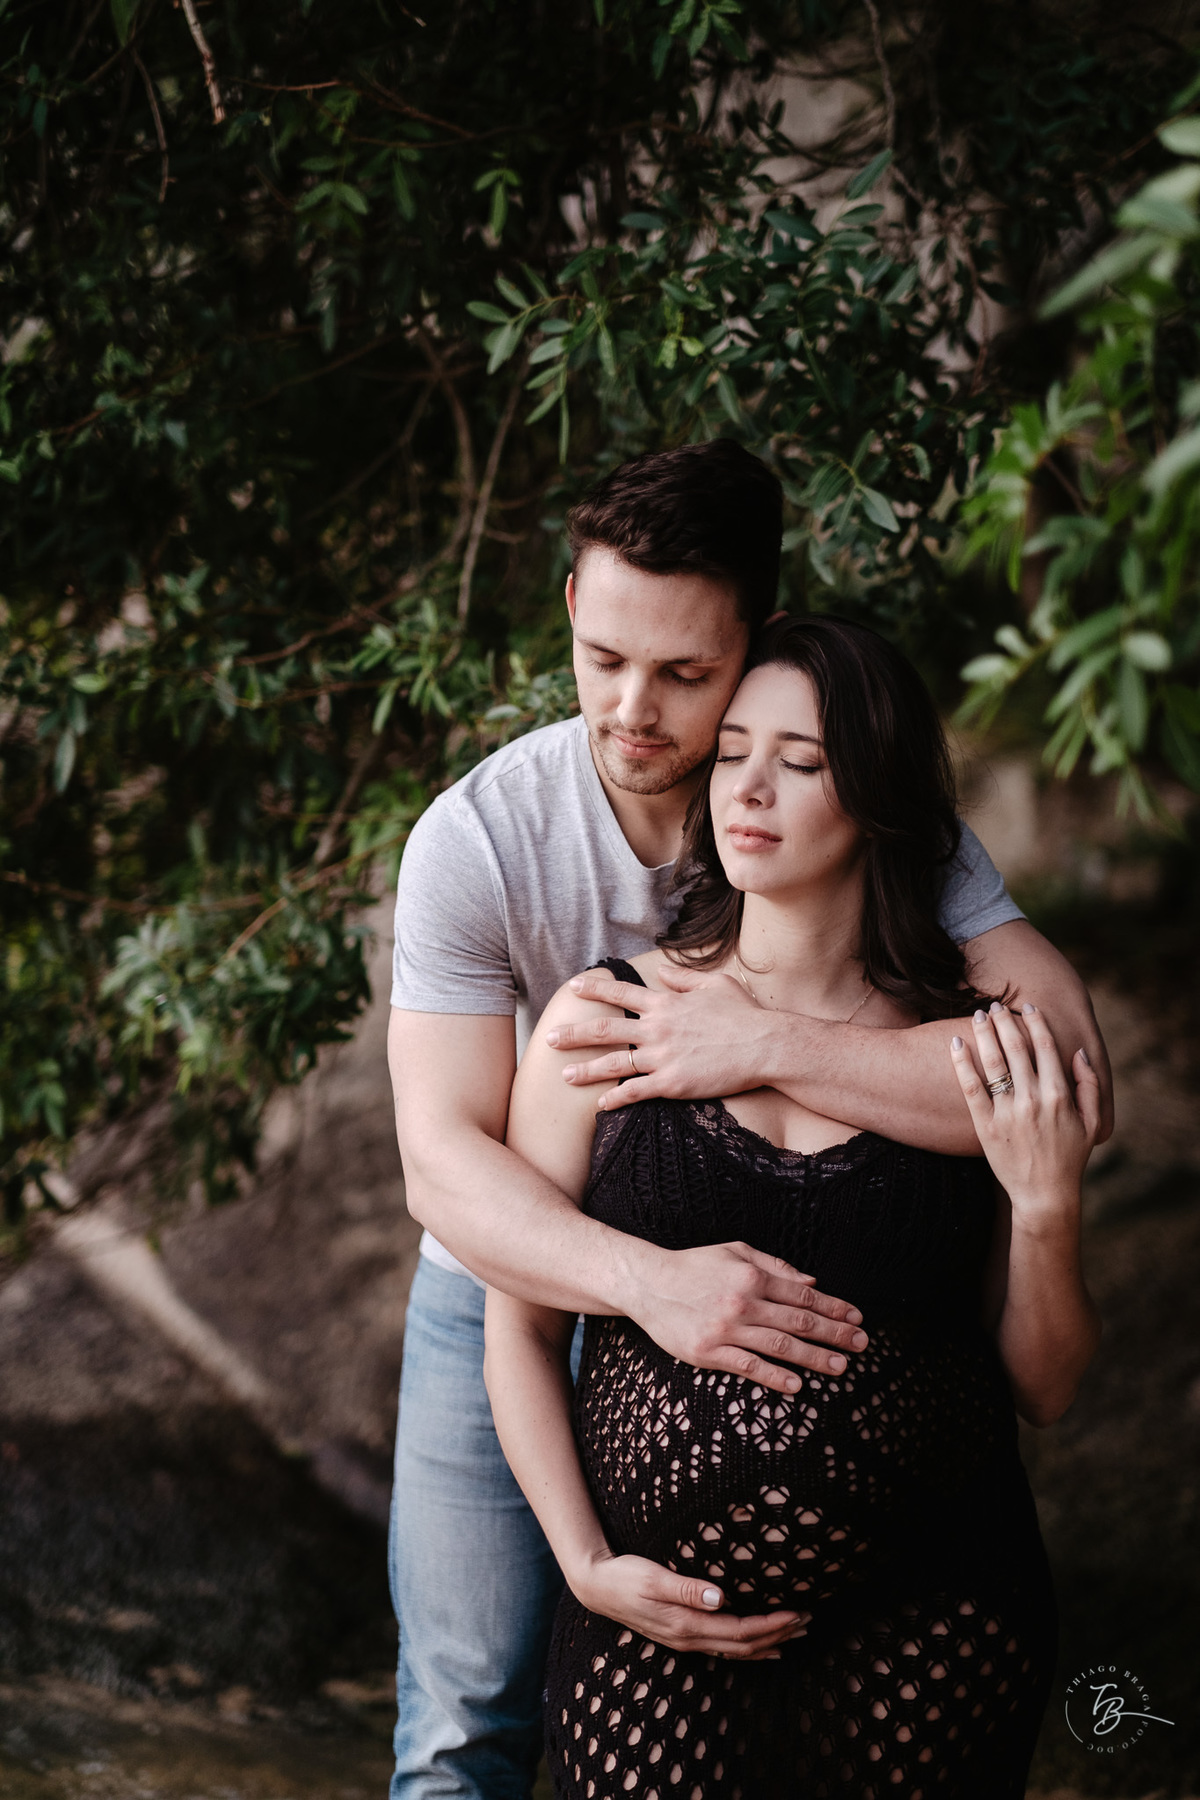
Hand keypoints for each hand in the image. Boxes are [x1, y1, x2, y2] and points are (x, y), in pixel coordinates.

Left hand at [548, 964, 778, 1109]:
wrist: (765, 1045)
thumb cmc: (745, 1015)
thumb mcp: (715, 984)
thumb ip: (684, 978)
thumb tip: (662, 971)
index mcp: (666, 1003)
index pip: (621, 992)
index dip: (594, 989)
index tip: (573, 987)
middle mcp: (657, 1028)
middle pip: (605, 1029)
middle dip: (573, 1034)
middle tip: (548, 1038)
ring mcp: (662, 1057)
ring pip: (613, 1064)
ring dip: (585, 1070)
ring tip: (563, 1075)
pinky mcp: (672, 1083)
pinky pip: (635, 1092)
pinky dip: (614, 1099)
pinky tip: (599, 1105)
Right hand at [573, 1549, 809, 1660]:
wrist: (596, 1586)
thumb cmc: (624, 1575)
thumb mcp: (653, 1576)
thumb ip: (687, 1587)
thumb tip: (721, 1597)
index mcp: (686, 1624)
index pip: (739, 1631)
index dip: (771, 1625)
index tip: (797, 1613)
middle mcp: (689, 1638)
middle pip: (743, 1645)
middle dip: (778, 1635)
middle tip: (808, 1621)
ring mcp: (685, 1640)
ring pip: (736, 1650)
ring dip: (768, 1643)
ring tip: (795, 1634)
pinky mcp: (681, 1634)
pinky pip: (723, 1648)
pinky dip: (747, 1648)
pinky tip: (761, 1648)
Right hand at [629, 1240, 868, 1393]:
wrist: (647, 1283)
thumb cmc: (693, 1265)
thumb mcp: (734, 1251)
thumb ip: (775, 1265)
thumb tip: (811, 1279)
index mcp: (752, 1274)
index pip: (803, 1293)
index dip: (833, 1307)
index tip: (856, 1319)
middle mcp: (743, 1301)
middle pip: (799, 1320)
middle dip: (834, 1334)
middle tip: (862, 1345)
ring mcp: (726, 1328)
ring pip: (780, 1345)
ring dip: (814, 1358)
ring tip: (840, 1368)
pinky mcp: (709, 1352)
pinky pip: (748, 1366)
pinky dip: (774, 1377)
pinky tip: (796, 1385)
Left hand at [950, 1001, 1101, 1213]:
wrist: (1044, 1195)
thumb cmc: (1070, 1158)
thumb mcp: (1091, 1123)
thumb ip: (1089, 1086)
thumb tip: (1078, 1052)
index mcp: (1059, 1095)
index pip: (1045, 1046)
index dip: (1035, 1021)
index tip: (1027, 1005)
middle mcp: (1033, 1099)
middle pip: (1015, 1047)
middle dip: (1004, 1021)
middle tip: (995, 1005)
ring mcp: (1008, 1112)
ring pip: (992, 1062)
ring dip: (983, 1033)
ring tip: (977, 1015)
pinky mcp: (986, 1126)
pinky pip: (971, 1088)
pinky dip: (962, 1063)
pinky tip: (955, 1044)